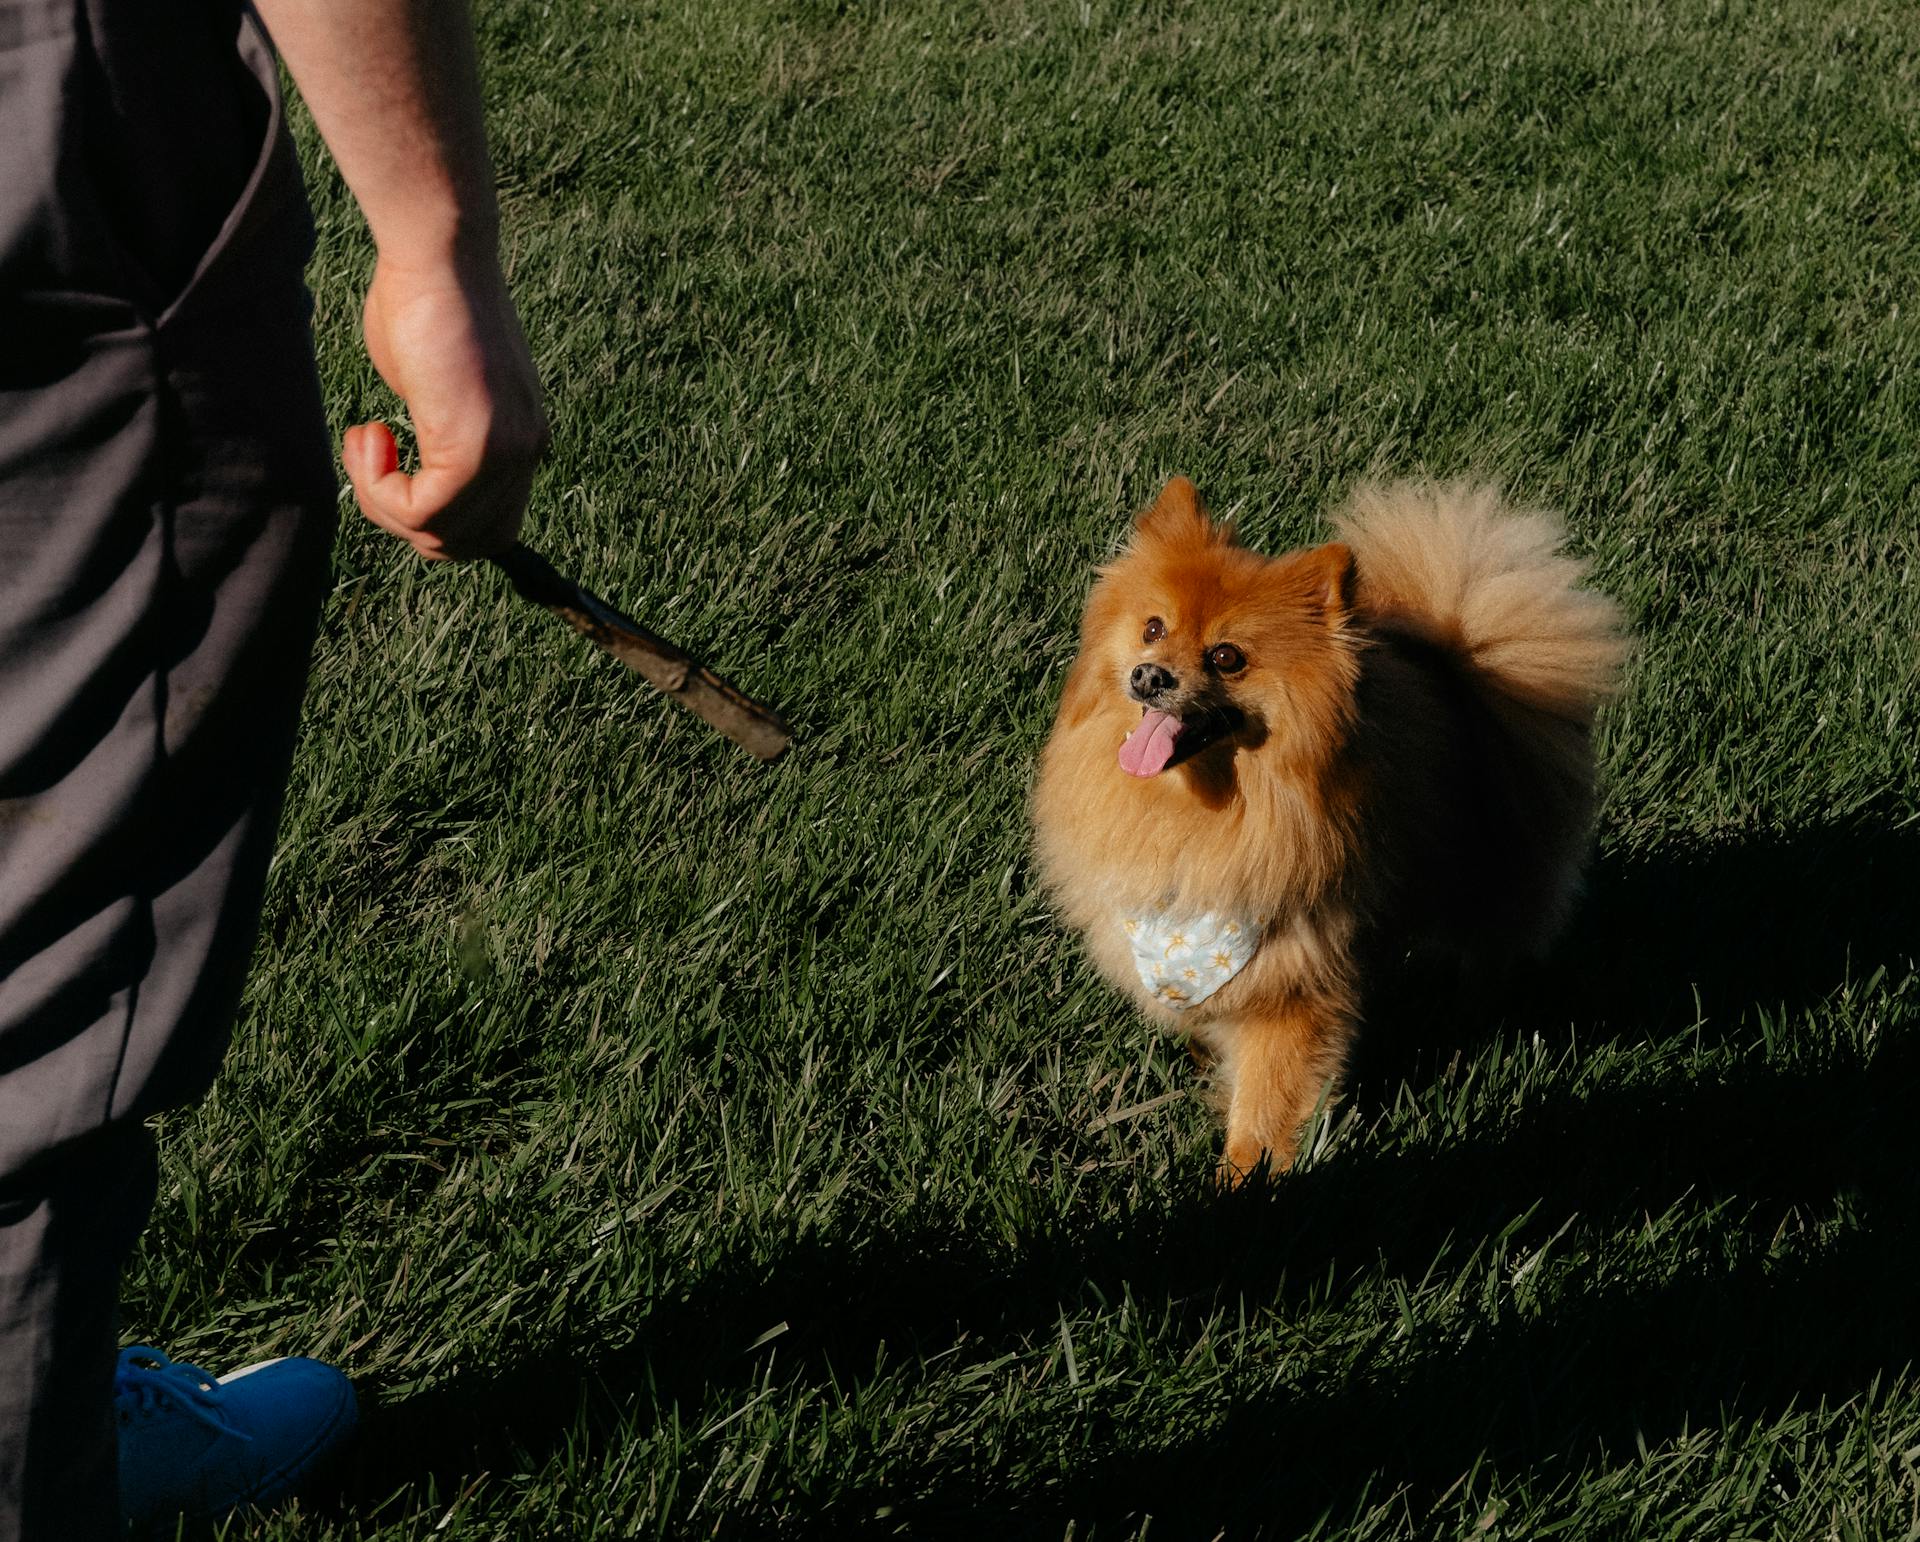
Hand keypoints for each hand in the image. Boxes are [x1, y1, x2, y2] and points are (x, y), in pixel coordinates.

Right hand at [341, 253, 548, 560]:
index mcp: (522, 440)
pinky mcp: (474, 452)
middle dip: (405, 520)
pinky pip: (422, 513)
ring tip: (365, 441)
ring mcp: (506, 455)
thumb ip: (435, 436)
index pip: (487, 526)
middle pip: (469, 544)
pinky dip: (379, 489)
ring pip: (440, 536)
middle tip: (370, 460)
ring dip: (382, 501)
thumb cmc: (421, 300)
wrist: (436, 252)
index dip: (428, 513)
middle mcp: (525, 453)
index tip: (387, 456)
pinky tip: (367, 436)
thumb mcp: (434, 386)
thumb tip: (410, 475)